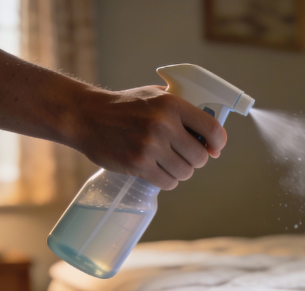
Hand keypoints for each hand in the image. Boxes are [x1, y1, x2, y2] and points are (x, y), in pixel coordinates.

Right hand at [73, 86, 226, 189]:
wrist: (86, 116)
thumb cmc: (126, 106)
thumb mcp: (155, 95)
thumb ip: (182, 108)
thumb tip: (212, 134)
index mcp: (172, 104)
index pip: (212, 130)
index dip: (218, 143)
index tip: (214, 148)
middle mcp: (163, 124)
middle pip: (200, 157)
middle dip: (195, 159)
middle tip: (183, 155)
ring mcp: (150, 146)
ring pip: (185, 172)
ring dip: (180, 171)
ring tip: (167, 161)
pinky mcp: (138, 164)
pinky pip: (168, 182)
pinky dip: (166, 180)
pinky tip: (157, 170)